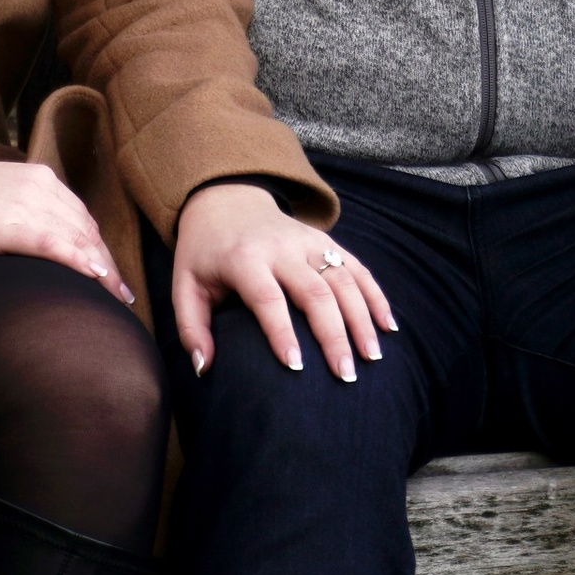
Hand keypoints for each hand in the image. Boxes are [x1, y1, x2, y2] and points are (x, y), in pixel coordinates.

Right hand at [0, 150, 129, 297]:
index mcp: (37, 178)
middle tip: (122, 295)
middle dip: (108, 263)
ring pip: (81, 239)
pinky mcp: (12, 225)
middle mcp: (41, 186)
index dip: (99, 247)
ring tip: (116, 300)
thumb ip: (16, 213)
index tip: (110, 272)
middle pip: (88, 230)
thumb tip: (29, 244)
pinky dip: (82, 263)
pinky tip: (96, 281)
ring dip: (104, 271)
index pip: (81, 217)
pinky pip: (58, 245)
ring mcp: (28, 203)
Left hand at [170, 182, 397, 385]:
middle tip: (345, 375)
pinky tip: (389, 326)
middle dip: (333, 336)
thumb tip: (203, 368)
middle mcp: (281, 248)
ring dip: (361, 319)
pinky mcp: (326, 240)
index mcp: (244, 259)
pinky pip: (357, 267)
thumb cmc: (204, 254)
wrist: (226, 199)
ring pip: (343, 280)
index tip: (297, 368)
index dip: (282, 333)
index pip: (268, 298)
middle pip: (315, 293)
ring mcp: (308, 241)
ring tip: (372, 357)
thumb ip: (190, 328)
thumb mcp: (185, 286)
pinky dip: (376, 296)